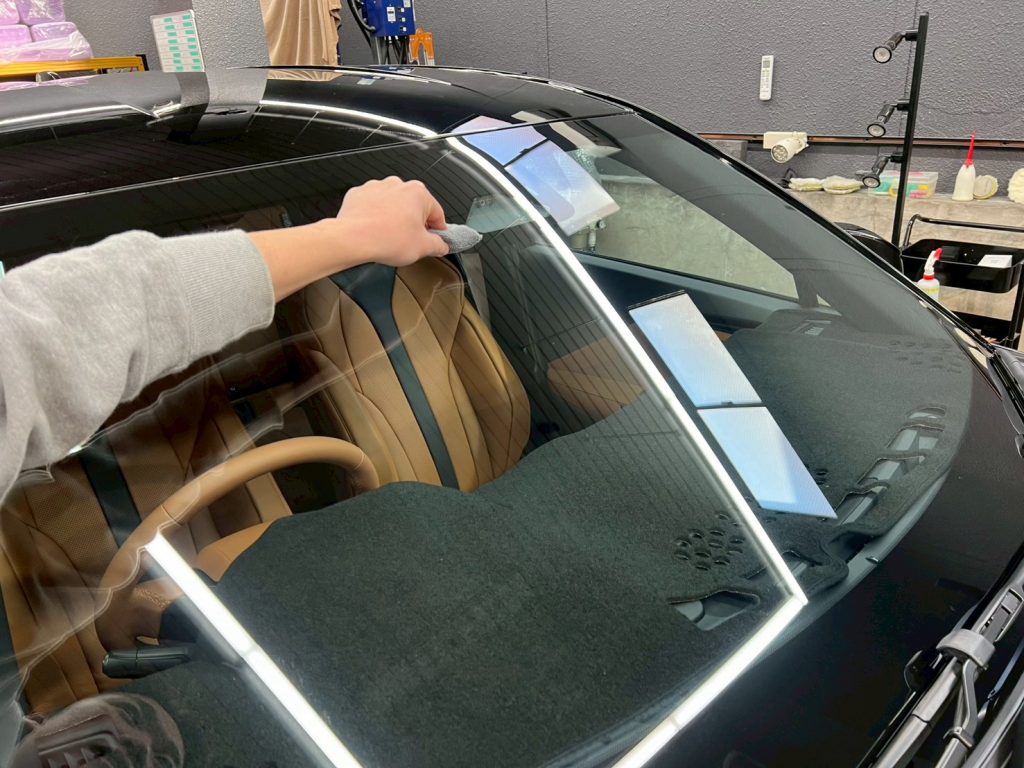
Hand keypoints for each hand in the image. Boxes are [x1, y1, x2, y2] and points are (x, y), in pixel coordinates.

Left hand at [250, 177, 450, 300]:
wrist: (352, 238)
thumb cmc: (385, 238)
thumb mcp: (422, 248)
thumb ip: (438, 245)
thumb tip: (441, 245)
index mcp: (418, 193)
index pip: (437, 213)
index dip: (438, 230)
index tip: (435, 240)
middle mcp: (398, 185)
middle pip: (414, 207)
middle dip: (414, 224)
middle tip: (411, 242)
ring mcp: (377, 187)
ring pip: (393, 205)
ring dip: (395, 219)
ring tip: (390, 238)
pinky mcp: (359, 194)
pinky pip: (373, 206)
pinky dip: (375, 216)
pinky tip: (375, 231)